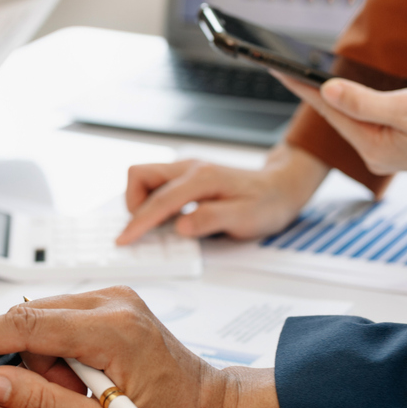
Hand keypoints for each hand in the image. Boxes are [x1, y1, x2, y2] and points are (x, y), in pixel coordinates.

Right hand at [0, 285, 284, 407]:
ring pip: (42, 317)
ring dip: (42, 357)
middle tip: (53, 397)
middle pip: (31, 317)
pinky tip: (81, 379)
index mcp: (114, 329)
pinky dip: (56, 349)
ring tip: (78, 394)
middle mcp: (113, 300)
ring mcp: (113, 296)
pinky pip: (60, 318)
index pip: (26, 323)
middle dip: (22, 358)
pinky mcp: (111, 301)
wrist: (214, 407)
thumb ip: (42, 403)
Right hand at [115, 144, 328, 242]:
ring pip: (145, 177)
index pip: (159, 199)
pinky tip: (167, 219)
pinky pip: (157, 184)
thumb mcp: (246, 218)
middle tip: (144, 231)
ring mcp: (187, 169)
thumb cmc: (267, 203)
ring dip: (142, 202)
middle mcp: (190, 168)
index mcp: (203, 178)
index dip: (139, 221)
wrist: (282, 187)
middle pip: (140, 175)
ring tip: (156, 227)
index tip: (124, 239)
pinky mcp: (187, 176)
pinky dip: (153, 201)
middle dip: (133, 205)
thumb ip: (211, 220)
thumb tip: (180, 226)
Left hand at [276, 75, 406, 175]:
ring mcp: (389, 149)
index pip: (329, 110)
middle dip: (311, 91)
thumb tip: (329, 90)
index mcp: (374, 147)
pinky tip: (344, 93)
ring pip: (352, 117)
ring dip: (331, 97)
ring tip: (305, 78)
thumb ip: (366, 102)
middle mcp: (377, 151)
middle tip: (284, 69)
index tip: (278, 68)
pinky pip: (368, 119)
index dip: (302, 87)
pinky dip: (354, 103)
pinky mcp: (401, 142)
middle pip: (336, 115)